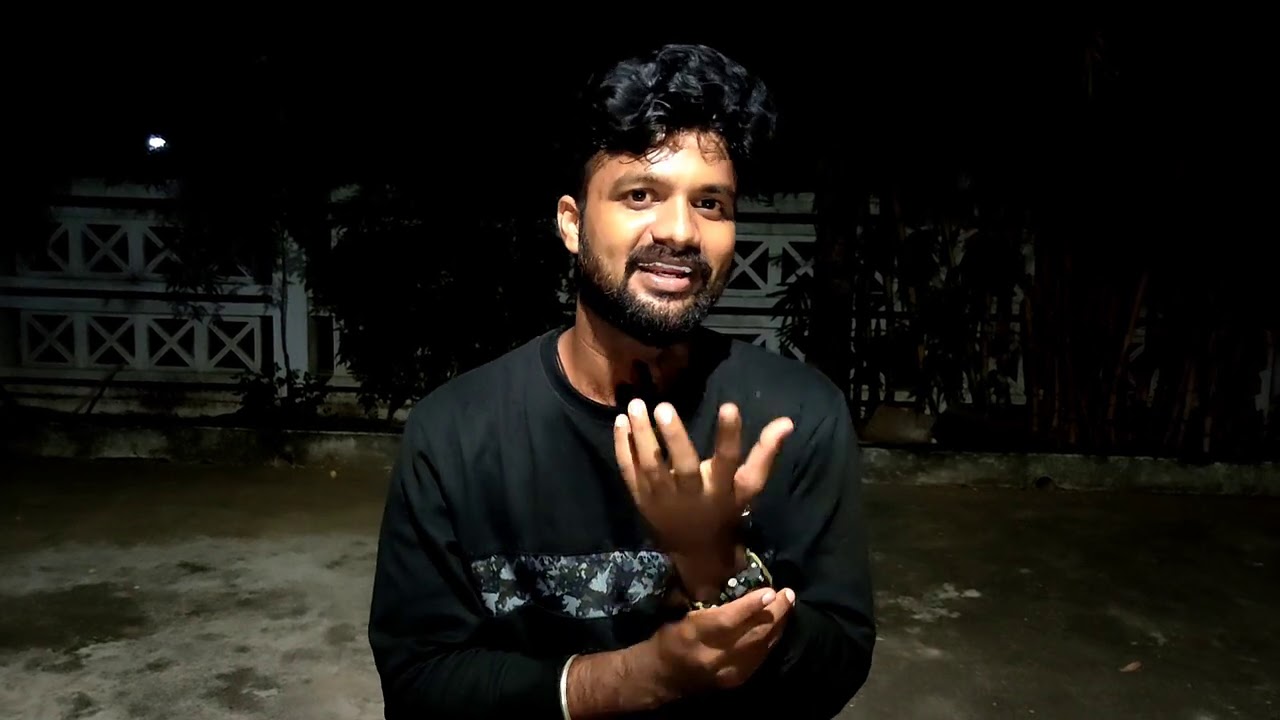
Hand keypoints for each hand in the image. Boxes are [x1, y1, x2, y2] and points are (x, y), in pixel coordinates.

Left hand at [614, 399, 793, 555]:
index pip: (728, 461)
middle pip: (683, 467)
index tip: (730, 406)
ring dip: (641, 436)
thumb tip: (787, 421)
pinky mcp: (641, 499)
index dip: (729, 436)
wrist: (694, 549)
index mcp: (720, 490)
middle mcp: (691, 495)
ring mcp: (662, 499)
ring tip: (636, 405)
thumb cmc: (724, 509)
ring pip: (650, 466)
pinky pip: (628, 471)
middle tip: (664, 407)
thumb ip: (765, 454)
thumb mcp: (748, 486)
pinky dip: (623, 447)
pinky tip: (621, 421)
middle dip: (674, 438)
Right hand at [653, 586, 796, 692]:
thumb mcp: (680, 615)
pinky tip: (778, 627)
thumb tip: (740, 591)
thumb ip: (710, 607)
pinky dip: (771, 640)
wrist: (659, 678)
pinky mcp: (735, 681)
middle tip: (787, 594)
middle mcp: (713, 656)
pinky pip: (760, 658)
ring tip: (787, 605)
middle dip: (774, 613)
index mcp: (694, 635)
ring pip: (761, 647)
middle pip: (751, 633)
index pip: (727, 620)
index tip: (769, 591)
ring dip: (777, 625)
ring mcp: (726, 672)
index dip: (751, 606)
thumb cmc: (667, 639)